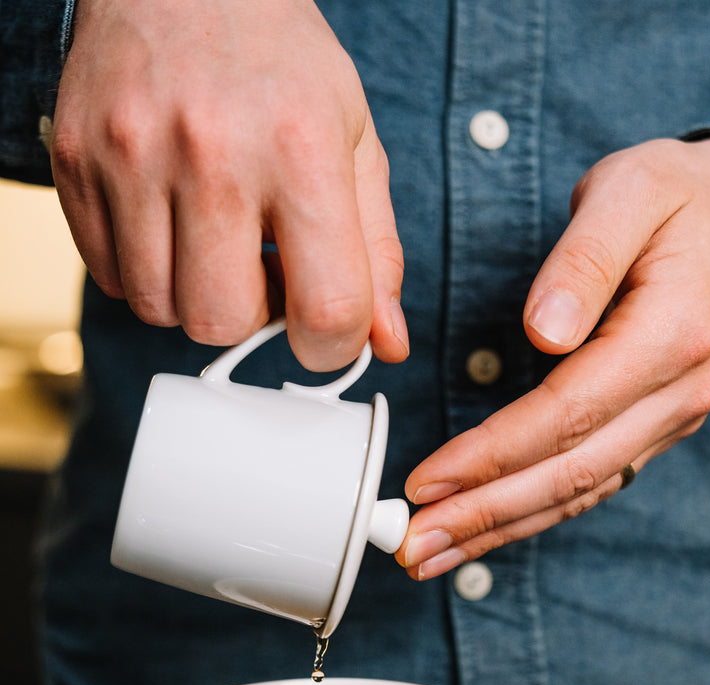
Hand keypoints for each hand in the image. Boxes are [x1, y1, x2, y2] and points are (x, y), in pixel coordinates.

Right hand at [50, 0, 406, 369]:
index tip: (325, 331)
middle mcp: (211, 154)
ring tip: (215, 241)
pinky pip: (109, 277)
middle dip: (250, 320)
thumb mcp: (357, 146)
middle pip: (221, 322)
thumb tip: (388, 344)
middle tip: (261, 273)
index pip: (326, 309)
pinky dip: (145, 272)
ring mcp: (131, 155)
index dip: (332, 347)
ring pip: (158, 308)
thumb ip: (378, 255)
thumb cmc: (282, 66)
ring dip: (194, 298)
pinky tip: (170, 225)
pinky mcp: (75, 159)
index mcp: (301, 153)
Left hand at [397, 136, 709, 578]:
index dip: (492, 454)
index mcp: (670, 335)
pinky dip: (536, 512)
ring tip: (433, 554)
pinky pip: (594, 482)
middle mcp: (679, 393)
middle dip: (485, 514)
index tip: (427, 480)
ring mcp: (672, 418)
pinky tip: (490, 529)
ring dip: (504, 529)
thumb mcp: (632, 190)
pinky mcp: (656, 428)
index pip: (567, 414)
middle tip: (413, 547)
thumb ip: (586, 259)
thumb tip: (543, 332)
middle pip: (571, 473)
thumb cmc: (677, 196)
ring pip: (581, 492)